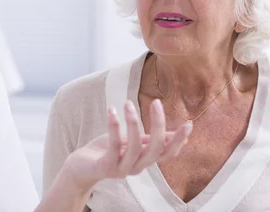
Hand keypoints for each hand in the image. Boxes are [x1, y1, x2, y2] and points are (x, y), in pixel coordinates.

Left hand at [63, 99, 191, 189]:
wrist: (80, 167)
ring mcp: (122, 168)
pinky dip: (114, 127)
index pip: (167, 153)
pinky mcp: (106, 166)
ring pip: (135, 147)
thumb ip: (150, 141)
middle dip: (159, 125)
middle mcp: (137, 167)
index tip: (189, 124)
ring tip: (127, 103)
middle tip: (156, 102)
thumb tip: (175, 134)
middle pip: (155, 149)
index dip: (179, 141)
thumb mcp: (132, 144)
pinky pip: (113, 146)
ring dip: (133, 122)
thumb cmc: (107, 151)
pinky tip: (112, 111)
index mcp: (144, 160)